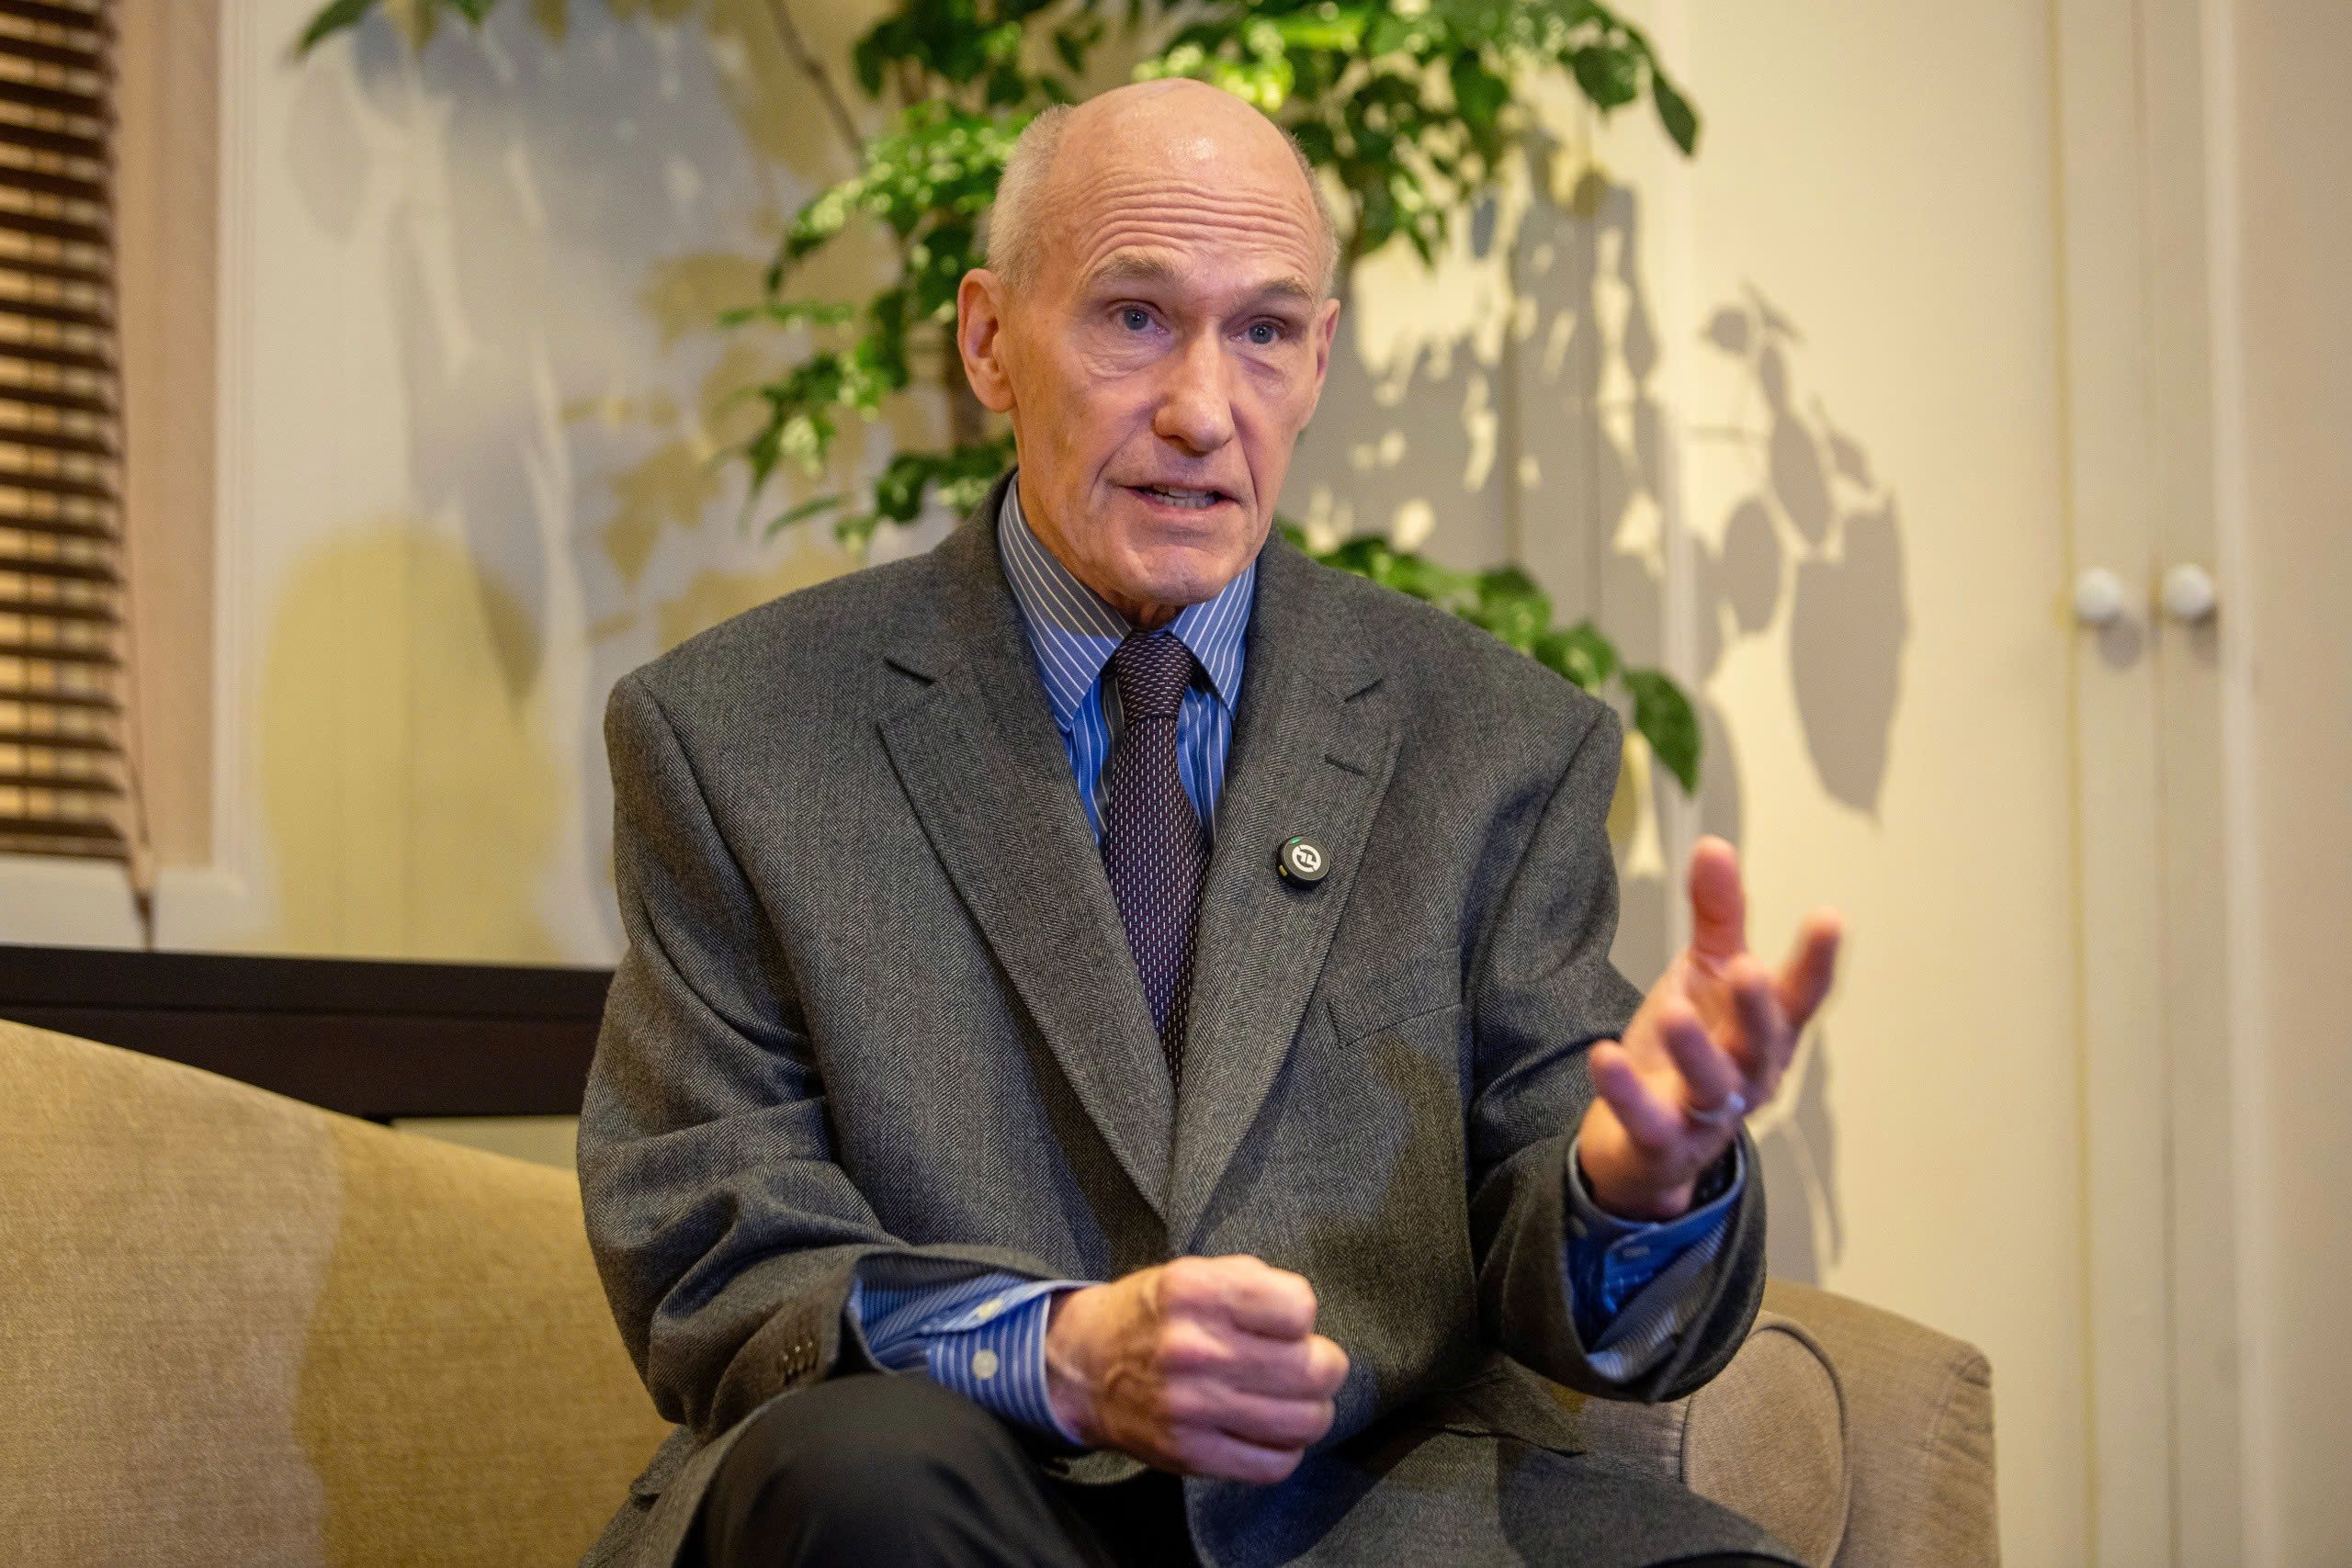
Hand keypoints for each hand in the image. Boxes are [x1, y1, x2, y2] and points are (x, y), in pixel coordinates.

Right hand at [1044, 1255, 1348, 1484]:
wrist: (1084, 1367)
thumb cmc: (1153, 1314)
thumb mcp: (1193, 1272)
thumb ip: (1255, 1284)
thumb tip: (1308, 1324)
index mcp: (1196, 1293)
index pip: (1299, 1308)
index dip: (1301, 1315)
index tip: (1286, 1322)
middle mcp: (1194, 1350)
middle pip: (1312, 1370)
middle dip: (1323, 1366)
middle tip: (1308, 1365)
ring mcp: (1192, 1409)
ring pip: (1303, 1422)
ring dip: (1312, 1411)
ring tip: (1294, 1400)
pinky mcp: (1191, 1455)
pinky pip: (1273, 1465)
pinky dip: (1285, 1450)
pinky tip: (1269, 1431)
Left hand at [1577, 835, 1842, 1219]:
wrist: (1646, 1143)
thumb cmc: (1689, 1048)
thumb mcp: (1704, 977)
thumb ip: (1716, 917)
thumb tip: (1715, 844)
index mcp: (1767, 1031)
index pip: (1801, 997)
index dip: (1817, 960)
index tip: (1830, 917)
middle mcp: (1748, 1073)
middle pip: (1760, 1042)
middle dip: (1757, 1008)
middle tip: (1748, 967)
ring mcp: (1707, 1113)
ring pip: (1710, 1083)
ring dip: (1694, 1049)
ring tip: (1674, 1011)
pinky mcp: (1660, 1141)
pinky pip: (1645, 1117)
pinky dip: (1626, 1091)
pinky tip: (1604, 1056)